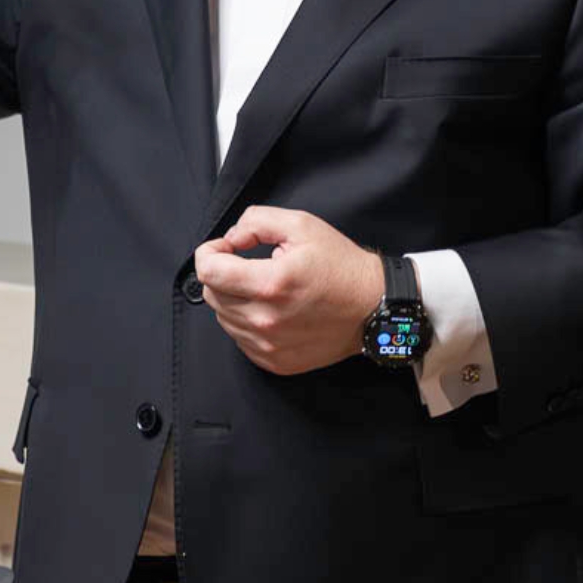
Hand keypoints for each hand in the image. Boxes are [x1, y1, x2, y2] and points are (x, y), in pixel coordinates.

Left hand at [192, 206, 384, 375]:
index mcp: (271, 284)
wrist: (374, 308)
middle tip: (247, 264)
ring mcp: (269, 345)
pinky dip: (246, 321)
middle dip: (222, 273)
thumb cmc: (342, 267)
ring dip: (233, 298)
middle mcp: (266, 319)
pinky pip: (239, 338)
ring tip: (264, 288)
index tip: (224, 248)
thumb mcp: (302, 225)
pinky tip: (270, 309)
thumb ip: (256, 221)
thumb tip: (232, 237)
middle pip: (212, 293)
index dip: (209, 252)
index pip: (208, 271)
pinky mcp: (274, 361)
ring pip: (223, 317)